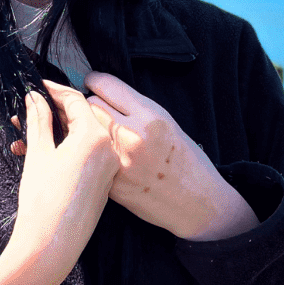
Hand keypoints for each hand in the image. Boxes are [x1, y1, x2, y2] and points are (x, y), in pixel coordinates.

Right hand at [0, 83, 119, 284]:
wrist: (51, 247)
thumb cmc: (43, 200)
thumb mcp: (38, 153)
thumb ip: (38, 120)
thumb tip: (35, 98)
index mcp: (95, 138)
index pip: (76, 101)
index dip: (53, 91)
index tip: (36, 87)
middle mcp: (109, 150)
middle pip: (82, 117)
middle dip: (52, 112)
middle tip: (26, 111)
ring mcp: (109, 168)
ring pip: (83, 137)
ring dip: (57, 131)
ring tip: (26, 134)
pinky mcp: (104, 182)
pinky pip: (88, 154)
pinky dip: (66, 148)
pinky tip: (42, 151)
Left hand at [84, 72, 258, 241]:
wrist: (197, 204)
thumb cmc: (186, 162)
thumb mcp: (168, 123)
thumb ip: (136, 108)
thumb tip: (104, 93)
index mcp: (151, 117)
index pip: (106, 85)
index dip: (96, 81)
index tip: (92, 83)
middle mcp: (133, 136)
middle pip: (91, 105)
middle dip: (93, 105)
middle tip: (99, 112)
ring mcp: (119, 162)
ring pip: (86, 130)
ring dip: (89, 128)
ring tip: (101, 134)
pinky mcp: (110, 183)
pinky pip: (91, 157)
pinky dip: (94, 154)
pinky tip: (104, 157)